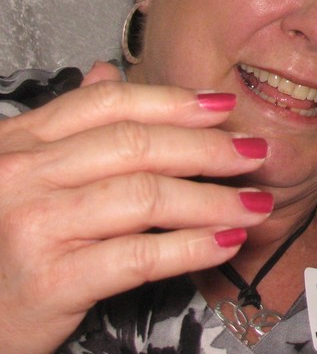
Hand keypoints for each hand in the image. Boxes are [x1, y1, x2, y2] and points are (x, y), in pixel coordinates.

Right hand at [0, 62, 270, 353]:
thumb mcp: (21, 175)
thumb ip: (66, 128)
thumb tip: (106, 71)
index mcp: (17, 142)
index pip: (108, 104)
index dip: (173, 101)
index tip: (224, 105)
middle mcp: (19, 175)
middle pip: (136, 145)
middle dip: (207, 148)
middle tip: (254, 153)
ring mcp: (31, 226)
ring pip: (146, 197)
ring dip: (213, 200)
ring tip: (254, 203)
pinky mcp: (48, 281)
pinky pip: (140, 256)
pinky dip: (192, 248)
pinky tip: (225, 242)